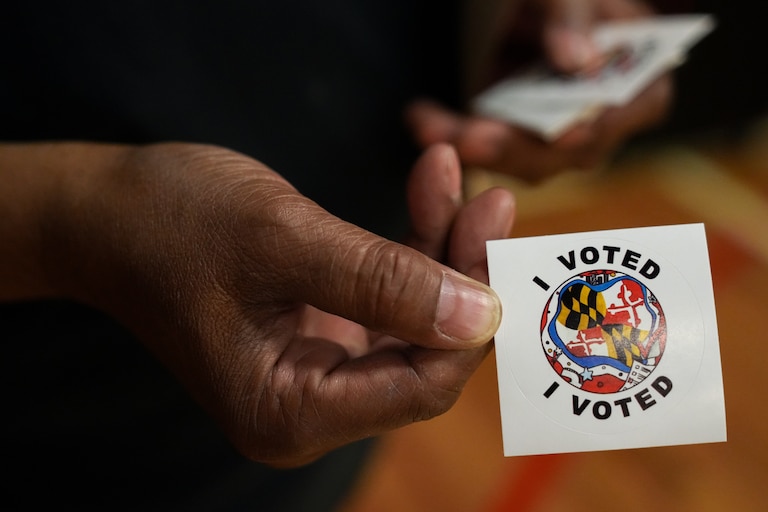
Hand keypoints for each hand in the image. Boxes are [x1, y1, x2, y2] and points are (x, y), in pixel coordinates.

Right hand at [43, 142, 513, 466]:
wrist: (108, 213)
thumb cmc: (172, 222)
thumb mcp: (279, 240)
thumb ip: (381, 283)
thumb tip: (481, 313)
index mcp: (288, 413)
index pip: (419, 387)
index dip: (470, 318)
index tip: (493, 233)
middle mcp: (308, 410)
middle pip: (425, 355)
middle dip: (461, 272)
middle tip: (488, 199)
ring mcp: (316, 374)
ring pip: (415, 324)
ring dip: (440, 250)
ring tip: (452, 178)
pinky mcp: (320, 336)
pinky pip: (389, 302)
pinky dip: (410, 247)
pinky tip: (428, 188)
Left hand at [407, 0, 671, 181]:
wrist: (531, 10)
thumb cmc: (567, 0)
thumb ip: (572, 15)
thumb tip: (576, 60)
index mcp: (641, 87)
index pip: (629, 113)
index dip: (600, 125)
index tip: (570, 131)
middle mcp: (598, 125)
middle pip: (564, 151)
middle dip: (514, 146)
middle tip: (473, 141)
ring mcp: (552, 139)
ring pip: (515, 157)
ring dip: (470, 144)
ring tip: (432, 129)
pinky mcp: (510, 138)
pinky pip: (480, 143)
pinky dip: (449, 132)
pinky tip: (421, 118)